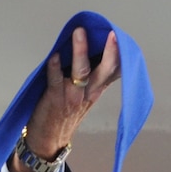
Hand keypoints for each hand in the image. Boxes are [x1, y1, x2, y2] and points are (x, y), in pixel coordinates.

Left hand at [12, 27, 120, 171]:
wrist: (49, 139)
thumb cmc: (66, 113)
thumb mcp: (87, 97)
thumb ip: (93, 77)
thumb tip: (95, 50)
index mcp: (97, 90)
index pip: (114, 71)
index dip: (119, 55)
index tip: (121, 37)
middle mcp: (88, 93)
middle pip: (103, 70)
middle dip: (110, 52)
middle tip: (112, 35)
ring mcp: (71, 95)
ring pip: (80, 72)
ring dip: (80, 51)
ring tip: (79, 33)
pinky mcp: (54, 97)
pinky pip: (55, 79)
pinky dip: (54, 67)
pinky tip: (55, 56)